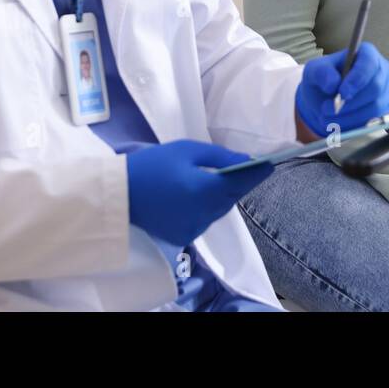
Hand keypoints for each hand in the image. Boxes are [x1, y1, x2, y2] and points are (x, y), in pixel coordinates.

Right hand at [126, 140, 272, 246]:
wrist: (117, 195)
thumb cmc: (151, 165)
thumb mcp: (186, 151)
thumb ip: (220, 157)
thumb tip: (247, 161)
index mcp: (205, 190)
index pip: (242, 182)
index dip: (258, 173)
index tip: (271, 163)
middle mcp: (204, 214)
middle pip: (232, 197)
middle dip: (240, 183)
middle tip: (247, 167)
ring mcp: (194, 228)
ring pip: (219, 209)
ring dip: (224, 195)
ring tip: (223, 179)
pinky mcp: (184, 236)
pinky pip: (205, 219)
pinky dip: (208, 207)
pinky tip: (200, 194)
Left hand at [296, 42, 388, 139]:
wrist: (326, 100)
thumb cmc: (324, 80)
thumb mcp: (314, 71)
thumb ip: (321, 72)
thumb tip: (333, 83)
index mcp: (366, 55)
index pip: (369, 63)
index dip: (358, 78)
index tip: (342, 93)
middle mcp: (381, 71)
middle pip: (375, 88)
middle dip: (350, 103)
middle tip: (327, 109)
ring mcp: (386, 92)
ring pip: (375, 108)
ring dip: (349, 117)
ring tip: (327, 118)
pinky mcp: (386, 111)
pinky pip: (375, 122)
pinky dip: (354, 126)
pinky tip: (339, 124)